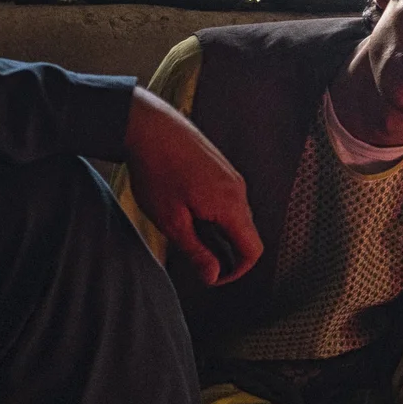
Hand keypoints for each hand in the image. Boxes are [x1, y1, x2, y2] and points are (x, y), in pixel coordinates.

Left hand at [123, 87, 262, 285]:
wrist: (149, 126)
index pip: (253, 250)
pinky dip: (215, 214)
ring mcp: (232, 176)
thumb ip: (196, 251)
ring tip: (183, 230)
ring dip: (218, 232)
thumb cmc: (158, 172)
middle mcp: (239, 190)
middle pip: (246, 234)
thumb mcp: (171, 220)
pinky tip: (186, 208)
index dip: (237, 271)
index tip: (211, 277)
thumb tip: (213, 276)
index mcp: (231, 206)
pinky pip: (228, 200)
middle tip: (192, 257)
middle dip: (225, 252)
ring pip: (236, 216)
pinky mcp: (222, 168)